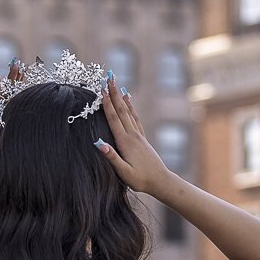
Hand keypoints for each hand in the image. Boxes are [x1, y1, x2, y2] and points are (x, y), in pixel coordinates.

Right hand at [94, 79, 168, 194]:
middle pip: (121, 110)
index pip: (114, 119)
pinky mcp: (142, 138)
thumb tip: (98, 143)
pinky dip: (130, 107)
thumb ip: (112, 158)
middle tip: (109, 78)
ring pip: (128, 112)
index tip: (102, 89)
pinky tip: (129, 101)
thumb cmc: (141, 180)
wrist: (160, 181)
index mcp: (125, 142)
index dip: (107, 104)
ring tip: (118, 84)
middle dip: (114, 94)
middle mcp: (132, 135)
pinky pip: (135, 118)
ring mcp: (138, 136)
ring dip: (122, 97)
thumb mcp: (124, 172)